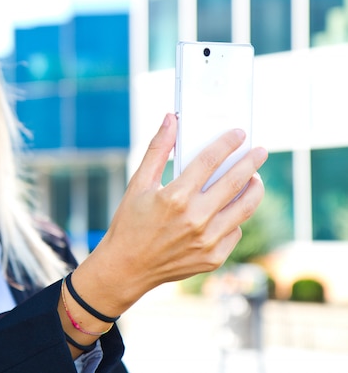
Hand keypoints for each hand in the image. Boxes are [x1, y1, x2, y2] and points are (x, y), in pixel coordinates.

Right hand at [72, 113, 267, 315]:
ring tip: (255, 179)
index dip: (227, 143)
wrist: (127, 267)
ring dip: (254, 189)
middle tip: (260, 151)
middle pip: (235, 182)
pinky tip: (229, 210)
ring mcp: (207, 240)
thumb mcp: (138, 184)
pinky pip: (235, 231)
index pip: (210, 161)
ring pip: (245, 208)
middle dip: (251, 162)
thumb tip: (170, 119)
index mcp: (175, 197)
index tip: (239, 134)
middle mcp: (195, 219)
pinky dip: (235, 217)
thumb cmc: (130, 223)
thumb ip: (157, 150)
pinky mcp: (213, 257)